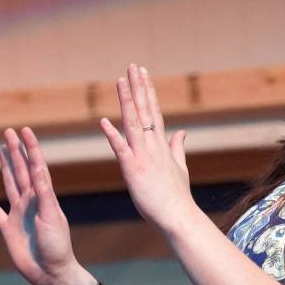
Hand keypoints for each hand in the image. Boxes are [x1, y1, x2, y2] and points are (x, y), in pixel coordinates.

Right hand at [0, 128, 96, 284]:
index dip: (31, 147)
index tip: (25, 130)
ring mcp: (19, 214)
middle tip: (9, 132)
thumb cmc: (57, 246)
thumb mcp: (51, 216)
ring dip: (5, 168)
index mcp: (43, 196)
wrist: (51, 273)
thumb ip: (43, 193)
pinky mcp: (8, 229)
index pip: (37, 165)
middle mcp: (31, 201)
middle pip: (21, 170)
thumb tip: (38, 167)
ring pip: (10, 184)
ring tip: (1, 151)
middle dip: (15, 151)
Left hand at [100, 65, 197, 232]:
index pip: (154, 112)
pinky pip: (121, 149)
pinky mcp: (133, 170)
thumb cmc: (177, 197)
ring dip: (127, 100)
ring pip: (133, 122)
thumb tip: (181, 131)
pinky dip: (112, 135)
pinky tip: (103, 122)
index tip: (143, 74)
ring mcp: (143, 156)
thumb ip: (178, 148)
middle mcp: (152, 146)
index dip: (148, 91)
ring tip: (122, 80)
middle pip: (144, 110)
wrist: (178, 217)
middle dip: (138, 87)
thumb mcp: (180, 168)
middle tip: (133, 66)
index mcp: (161, 145)